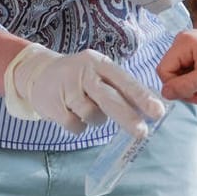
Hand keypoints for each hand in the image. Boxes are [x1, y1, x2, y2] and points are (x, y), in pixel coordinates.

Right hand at [4, 44, 165, 136]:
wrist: (38, 73)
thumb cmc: (79, 77)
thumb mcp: (99, 73)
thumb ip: (120, 88)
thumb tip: (150, 109)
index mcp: (100, 63)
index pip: (125, 81)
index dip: (142, 97)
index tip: (158, 112)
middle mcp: (84, 73)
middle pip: (109, 99)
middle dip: (127, 117)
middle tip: (142, 132)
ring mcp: (67, 88)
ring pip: (92, 115)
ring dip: (96, 119)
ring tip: (87, 109)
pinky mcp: (54, 104)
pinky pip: (76, 125)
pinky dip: (79, 126)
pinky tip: (72, 113)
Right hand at [157, 29, 196, 102]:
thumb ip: (186, 86)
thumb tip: (165, 94)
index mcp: (182, 42)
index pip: (164, 71)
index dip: (175, 87)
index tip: (196, 96)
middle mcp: (182, 41)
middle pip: (171, 73)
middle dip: (187, 88)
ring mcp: (188, 45)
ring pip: (179, 74)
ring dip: (194, 86)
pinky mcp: (194, 51)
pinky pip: (187, 70)